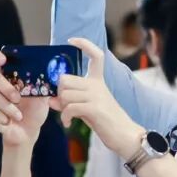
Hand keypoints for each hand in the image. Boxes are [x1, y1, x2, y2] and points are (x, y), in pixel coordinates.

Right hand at [0, 49, 47, 147]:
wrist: (28, 133)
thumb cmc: (34, 112)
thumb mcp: (42, 97)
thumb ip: (42, 84)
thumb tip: (49, 73)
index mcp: (11, 77)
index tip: (2, 60)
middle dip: (5, 87)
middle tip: (18, 98)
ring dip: (7, 106)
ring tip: (19, 116)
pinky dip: (1, 116)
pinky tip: (9, 121)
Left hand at [55, 38, 143, 157]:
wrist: (126, 136)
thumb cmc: (107, 122)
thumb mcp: (87, 109)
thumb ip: (70, 102)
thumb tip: (50, 100)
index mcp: (98, 82)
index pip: (96, 55)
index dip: (84, 44)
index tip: (71, 40)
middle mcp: (97, 85)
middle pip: (65, 78)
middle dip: (59, 93)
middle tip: (64, 105)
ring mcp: (96, 96)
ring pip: (64, 94)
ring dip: (62, 107)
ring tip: (68, 116)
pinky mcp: (94, 108)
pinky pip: (69, 107)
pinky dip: (65, 117)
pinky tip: (68, 123)